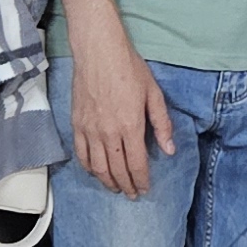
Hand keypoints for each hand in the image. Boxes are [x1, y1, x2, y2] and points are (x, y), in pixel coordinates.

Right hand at [68, 13, 174, 198]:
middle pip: (117, 169)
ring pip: (97, 167)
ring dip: (107, 181)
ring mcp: (90, 130)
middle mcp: (108, 132)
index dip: (141, 180)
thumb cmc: (129, 68)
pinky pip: (81, 154)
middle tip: (132, 194)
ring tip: (116, 188)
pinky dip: (88, 168)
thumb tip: (169, 149)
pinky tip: (95, 173)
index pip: (136, 164)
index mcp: (130, 126)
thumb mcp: (153, 94)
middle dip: (126, 186)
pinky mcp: (77, 124)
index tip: (145, 189)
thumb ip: (162, 124)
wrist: (98, 51)